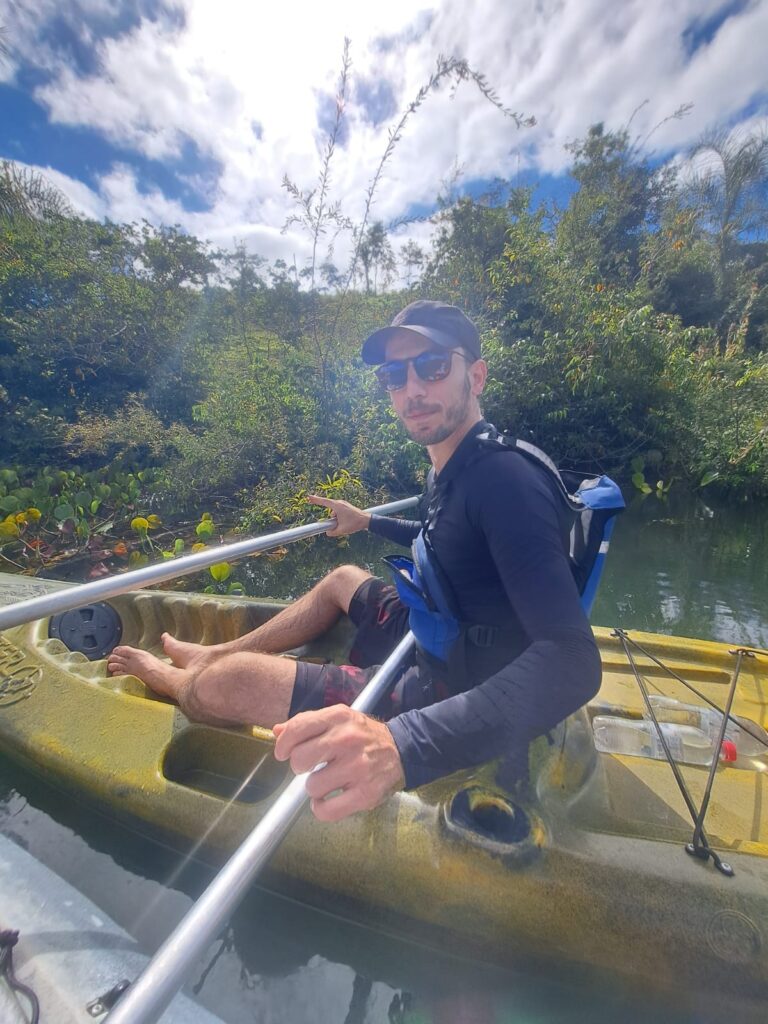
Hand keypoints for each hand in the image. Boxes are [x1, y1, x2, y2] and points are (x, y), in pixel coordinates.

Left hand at [272, 705, 404, 820]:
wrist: (402, 748)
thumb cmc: (362, 735)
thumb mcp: (338, 719)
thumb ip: (307, 723)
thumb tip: (276, 731)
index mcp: (338, 717)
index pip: (297, 728)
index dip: (283, 744)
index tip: (283, 753)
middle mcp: (347, 739)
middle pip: (300, 759)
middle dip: (299, 766)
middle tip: (310, 766)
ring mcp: (358, 767)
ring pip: (312, 787)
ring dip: (315, 787)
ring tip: (327, 781)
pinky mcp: (366, 793)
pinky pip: (327, 811)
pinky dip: (321, 809)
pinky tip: (327, 800)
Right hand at [306, 495, 369, 536]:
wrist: (367, 520)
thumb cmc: (354, 524)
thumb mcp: (342, 530)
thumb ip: (332, 532)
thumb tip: (327, 532)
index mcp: (338, 506)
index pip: (324, 502)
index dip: (316, 500)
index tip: (308, 497)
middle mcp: (340, 503)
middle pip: (329, 508)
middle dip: (331, 517)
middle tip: (337, 523)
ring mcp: (343, 504)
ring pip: (334, 512)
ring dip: (336, 519)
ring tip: (344, 524)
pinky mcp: (346, 507)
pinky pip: (338, 512)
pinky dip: (339, 517)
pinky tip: (346, 522)